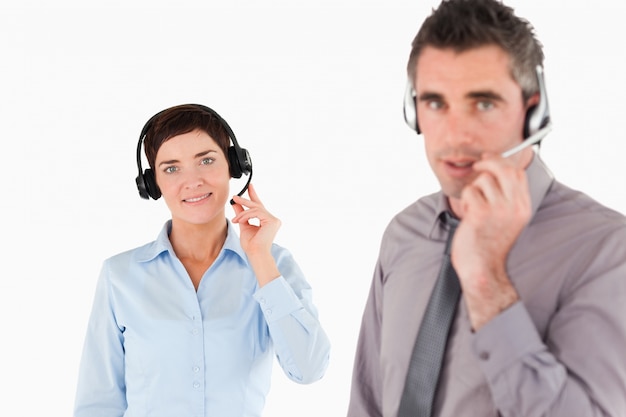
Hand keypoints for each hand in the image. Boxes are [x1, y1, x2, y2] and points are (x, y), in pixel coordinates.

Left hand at [231, 183, 281, 285]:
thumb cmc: (251, 244)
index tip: (249, 187)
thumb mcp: (243, 225)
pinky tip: (239, 220)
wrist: (255, 253)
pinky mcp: (272, 221)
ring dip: (243, 213)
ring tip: (235, 219)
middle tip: (235, 196)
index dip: (254, 196)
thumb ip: (241, 213)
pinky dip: (246, 215)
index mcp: (266, 221)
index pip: (259, 206)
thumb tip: (236, 203)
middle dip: (245, 200)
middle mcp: (272, 219)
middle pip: (257, 206)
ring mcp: (274, 220)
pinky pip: (257, 213)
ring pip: (256, 209)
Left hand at [451, 153, 530, 329]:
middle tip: (477, 165)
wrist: (483, 269)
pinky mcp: (480, 213)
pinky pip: (469, 192)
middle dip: (487, 162)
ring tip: (473, 206)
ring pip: (482, 179)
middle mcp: (514, 207)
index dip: (502, 161)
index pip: (517, 173)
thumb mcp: (508, 220)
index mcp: (523, 207)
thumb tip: (496, 171)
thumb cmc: (490, 245)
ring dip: (473, 189)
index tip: (489, 159)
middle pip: (503, 168)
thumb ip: (507, 198)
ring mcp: (498, 210)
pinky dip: (465, 200)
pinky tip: (468, 215)